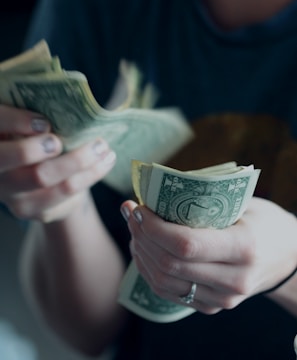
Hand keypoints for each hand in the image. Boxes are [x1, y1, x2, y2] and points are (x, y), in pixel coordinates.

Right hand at [0, 105, 115, 221]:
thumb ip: (37, 111)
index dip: (14, 121)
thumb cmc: (40, 141)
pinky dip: (91, 174)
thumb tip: (66, 94)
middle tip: (62, 139)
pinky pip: (65, 192)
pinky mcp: (32, 209)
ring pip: (43, 176)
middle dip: (37, 147)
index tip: (43, 121)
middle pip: (9, 158)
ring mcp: (10, 193)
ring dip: (78, 159)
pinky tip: (106, 160)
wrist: (45, 182)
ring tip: (102, 146)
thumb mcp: (33, 124)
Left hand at [122, 196, 296, 313]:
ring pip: (164, 282)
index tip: (138, 207)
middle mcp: (233, 280)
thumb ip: (205, 201)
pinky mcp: (213, 306)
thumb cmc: (264, 221)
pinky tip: (144, 249)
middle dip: (141, 236)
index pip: (185, 244)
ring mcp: (223, 299)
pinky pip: (169, 293)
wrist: (288, 256)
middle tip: (130, 213)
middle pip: (169, 264)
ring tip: (134, 229)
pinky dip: (150, 270)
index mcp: (244, 248)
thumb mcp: (243, 203)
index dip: (153, 227)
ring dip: (141, 253)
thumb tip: (157, 192)